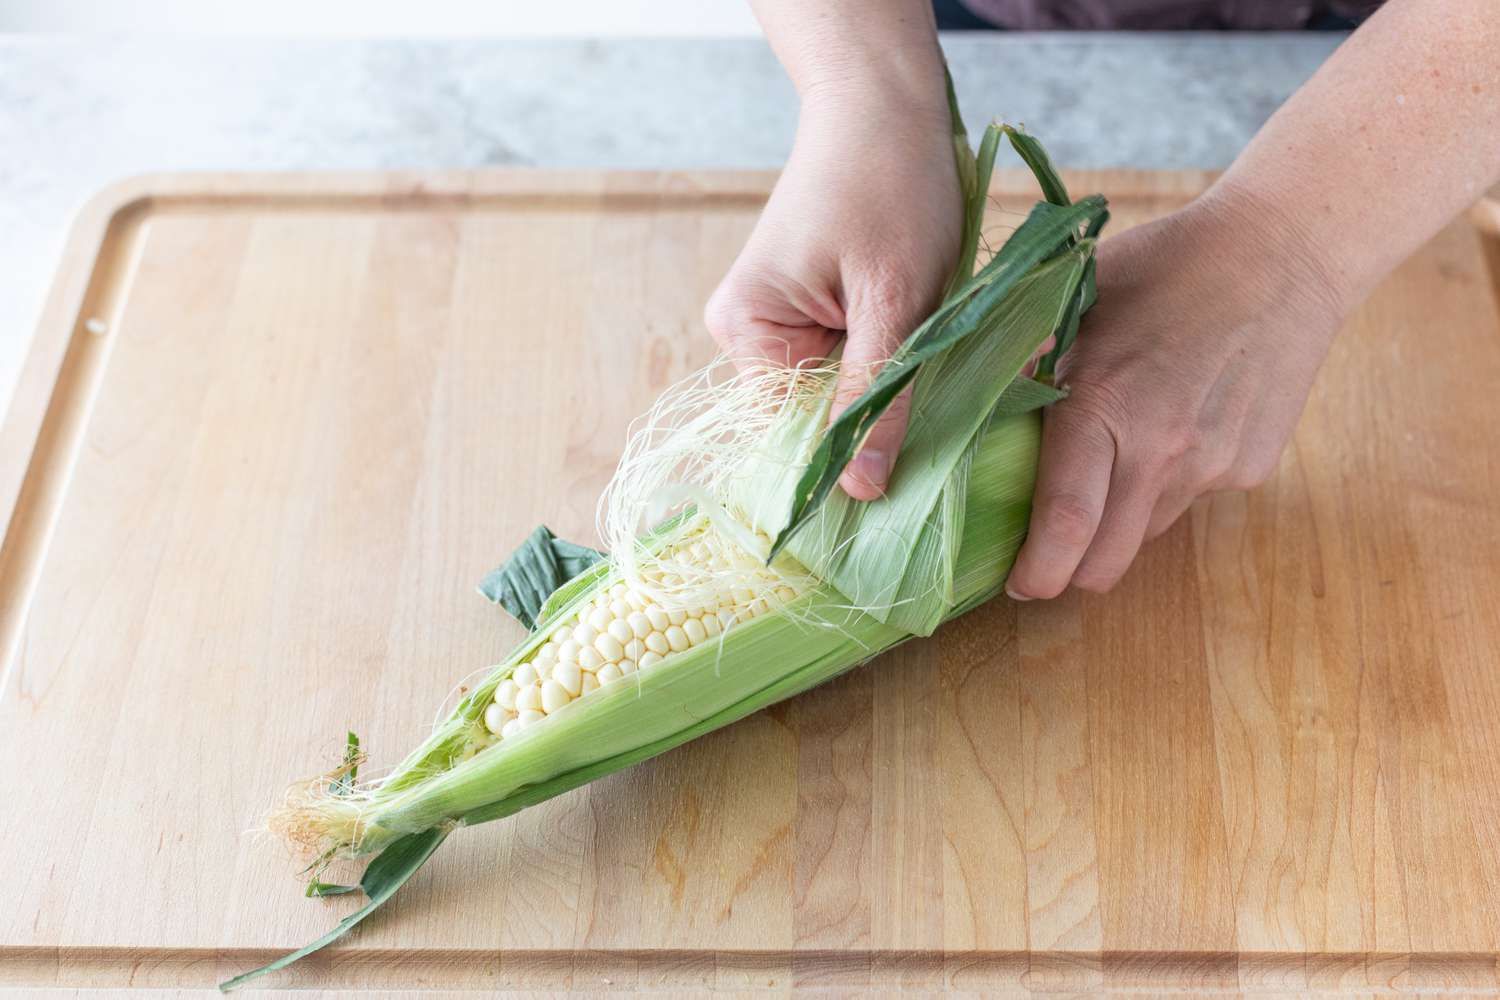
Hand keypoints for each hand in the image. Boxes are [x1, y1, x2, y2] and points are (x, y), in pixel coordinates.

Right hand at [705, 81, 960, 498]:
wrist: (885, 105)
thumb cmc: (889, 184)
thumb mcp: (895, 299)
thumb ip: (878, 396)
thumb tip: (861, 492)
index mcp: (748, 331)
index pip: (793, 434)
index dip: (852, 457)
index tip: (916, 476)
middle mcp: (750, 333)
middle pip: (819, 415)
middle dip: (885, 410)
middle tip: (953, 396)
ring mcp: (780, 321)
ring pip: (845, 390)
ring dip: (897, 380)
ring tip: (944, 346)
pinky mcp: (812, 309)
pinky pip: (854, 360)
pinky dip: (894, 354)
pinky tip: (928, 330)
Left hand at [1005, 187, 1348, 597]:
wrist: (1284, 252)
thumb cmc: (1164, 266)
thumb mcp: (1076, 299)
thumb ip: (1024, 360)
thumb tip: (961, 407)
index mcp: (1104, 405)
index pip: (1064, 522)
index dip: (1034, 571)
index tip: (1012, 583)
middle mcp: (1163, 449)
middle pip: (1106, 560)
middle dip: (1068, 571)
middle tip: (1044, 553)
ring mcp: (1215, 465)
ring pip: (1147, 533)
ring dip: (1117, 524)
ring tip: (1108, 469)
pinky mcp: (1252, 468)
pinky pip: (1191, 499)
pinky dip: (1166, 486)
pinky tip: (1170, 429)